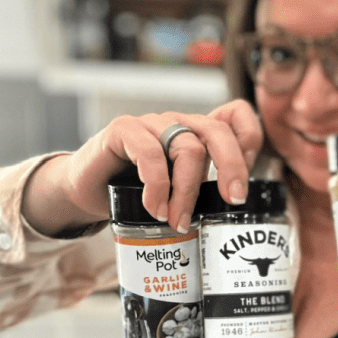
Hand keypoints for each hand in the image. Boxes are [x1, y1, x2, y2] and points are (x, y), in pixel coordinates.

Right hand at [22, 100, 262, 235]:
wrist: (88, 192)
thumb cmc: (139, 193)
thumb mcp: (180, 193)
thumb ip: (206, 192)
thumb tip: (236, 216)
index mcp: (198, 132)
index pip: (237, 115)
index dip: (250, 139)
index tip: (243, 176)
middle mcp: (179, 122)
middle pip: (218, 132)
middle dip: (232, 168)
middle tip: (232, 201)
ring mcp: (152, 123)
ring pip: (187, 148)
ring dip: (187, 191)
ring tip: (179, 222)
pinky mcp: (123, 129)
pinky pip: (150, 153)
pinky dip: (157, 186)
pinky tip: (155, 209)